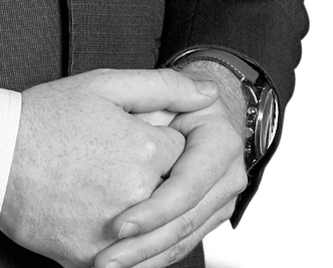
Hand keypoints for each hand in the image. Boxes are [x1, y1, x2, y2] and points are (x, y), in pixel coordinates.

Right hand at [0, 69, 213, 267]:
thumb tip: (212, 92)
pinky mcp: (93, 257)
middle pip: (176, 194)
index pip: (184, 152)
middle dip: (158, 181)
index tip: (139, 138)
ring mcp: (116, 231)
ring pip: (158, 233)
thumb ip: (163, 86)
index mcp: (146, 149)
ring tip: (114, 193)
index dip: (164, 142)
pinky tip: (109, 223)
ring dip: (151, 219)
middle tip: (120, 167)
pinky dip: (128, 247)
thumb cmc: (42, 118)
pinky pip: (129, 260)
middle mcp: (139, 193)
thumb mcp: (102, 86)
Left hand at [93, 61, 251, 267]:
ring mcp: (218, 202)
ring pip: (183, 240)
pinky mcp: (204, 217)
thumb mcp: (158, 83)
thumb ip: (170, 85)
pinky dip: (151, 257)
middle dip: (143, 246)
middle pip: (185, 222)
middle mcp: (227, 178)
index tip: (118, 226)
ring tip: (106, 266)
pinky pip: (179, 243)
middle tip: (105, 260)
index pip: (186, 187)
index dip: (153, 210)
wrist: (185, 113)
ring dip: (145, 258)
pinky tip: (124, 264)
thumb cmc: (166, 98)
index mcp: (220, 145)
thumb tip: (204, 92)